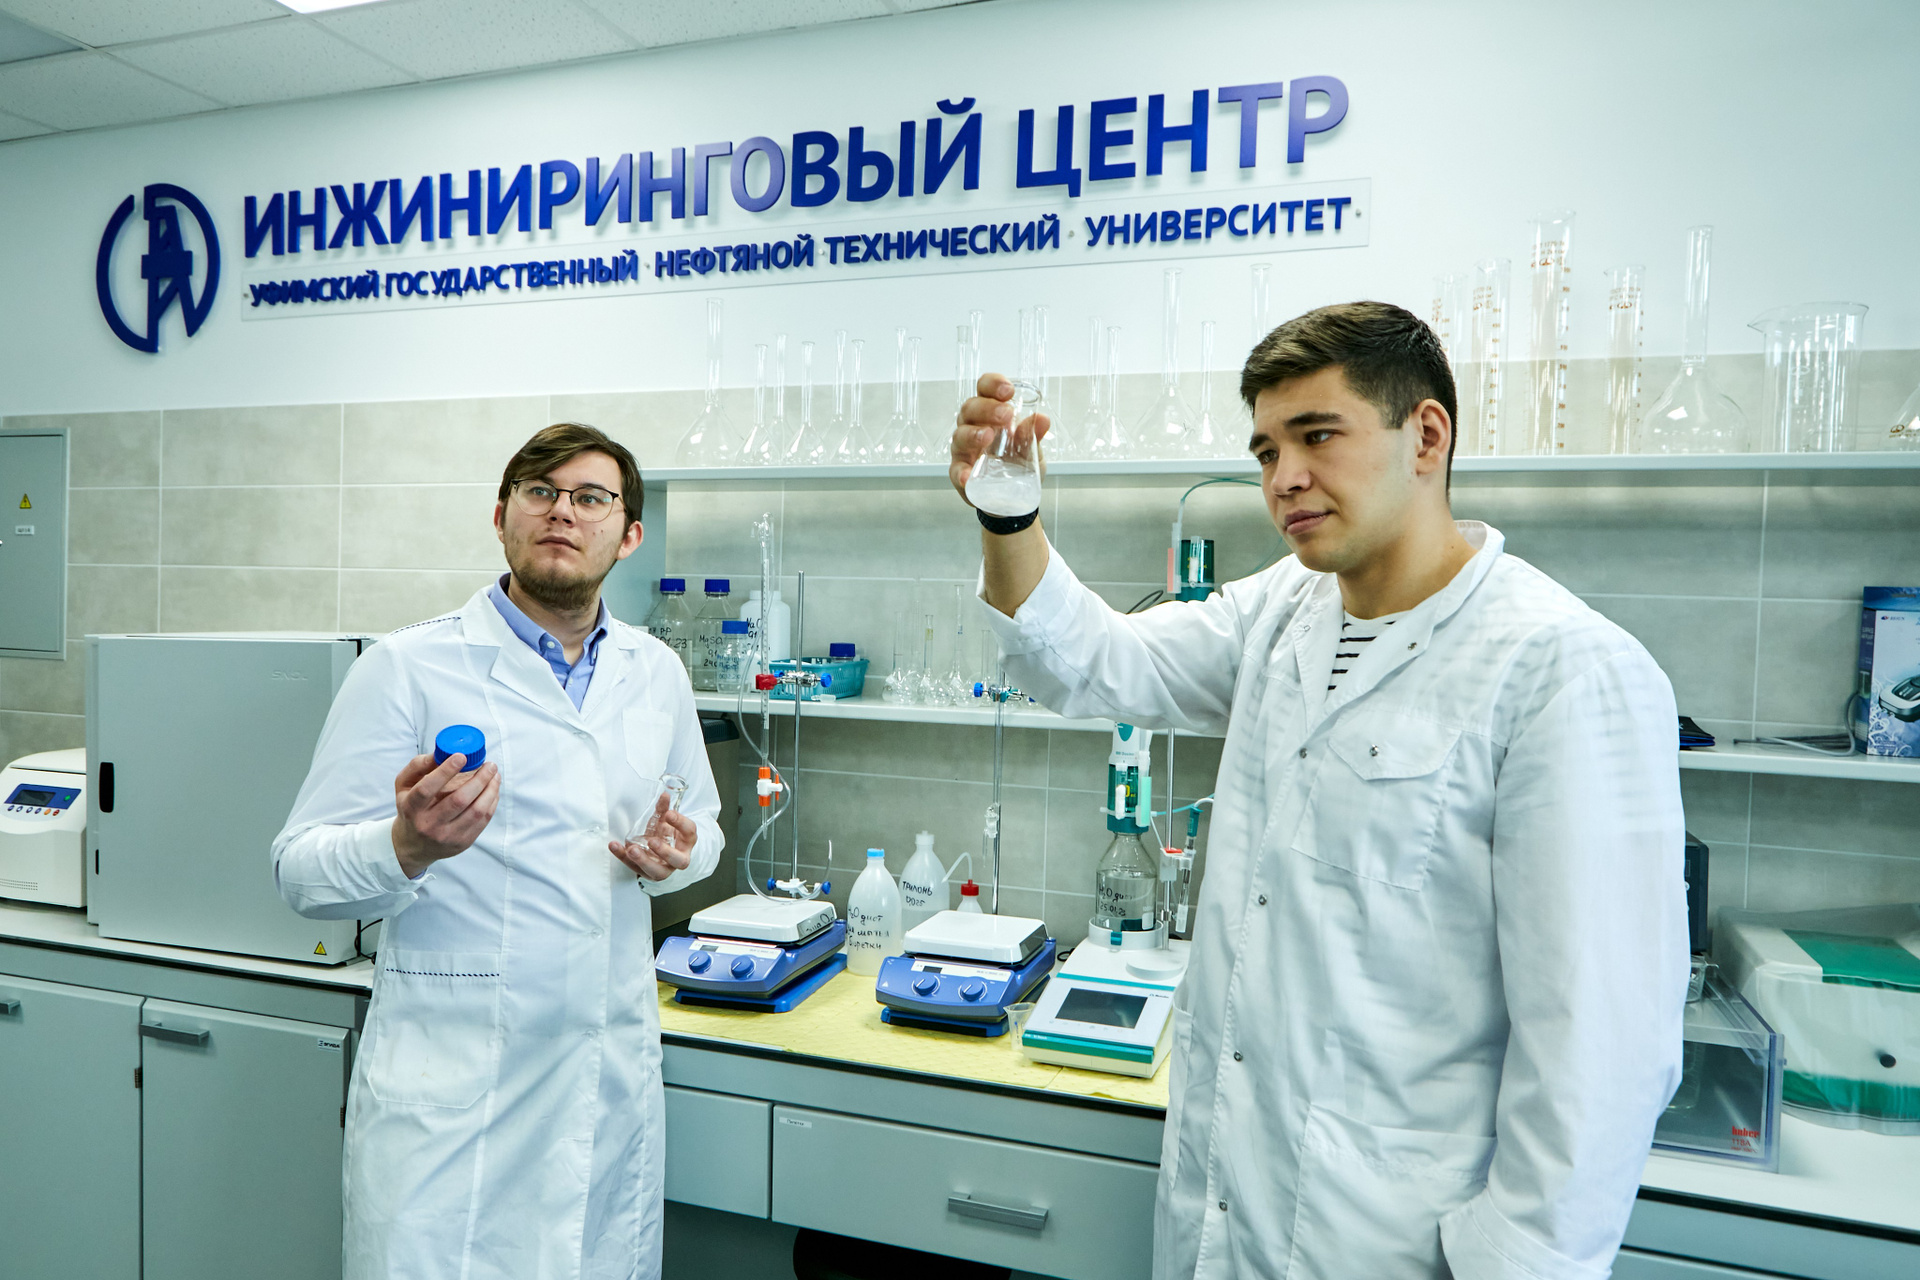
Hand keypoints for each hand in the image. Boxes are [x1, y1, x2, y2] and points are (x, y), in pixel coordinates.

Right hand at [391, 753, 499, 878]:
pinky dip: (491, 802)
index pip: (427, 789)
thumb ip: (417, 766)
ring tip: (495, 775)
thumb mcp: (403, 786)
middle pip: (459, 800)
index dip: (445, 771)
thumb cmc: (411, 808)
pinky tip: (493, 790)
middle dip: (480, 779)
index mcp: (412, 808)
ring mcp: (447, 836)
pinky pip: (483, 821)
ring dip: (491, 790)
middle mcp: (428, 824)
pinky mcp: (462, 843)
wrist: (413, 845)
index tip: (462, 756)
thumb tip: (441, 752)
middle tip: (490, 765)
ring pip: (476, 811)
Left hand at [609, 793, 695, 881]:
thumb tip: (664, 795)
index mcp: (687, 841)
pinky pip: (634, 867)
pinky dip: (622, 857)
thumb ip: (664, 809)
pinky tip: (615, 846)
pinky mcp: (646, 873)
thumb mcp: (667, 822)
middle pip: (678, 860)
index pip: (689, 831)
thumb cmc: (667, 835)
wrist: (662, 852)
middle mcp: (679, 858)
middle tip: (652, 841)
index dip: (680, 822)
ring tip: (632, 849)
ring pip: (657, 871)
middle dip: (665, 852)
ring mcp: (663, 869)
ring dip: (643, 860)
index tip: (668, 813)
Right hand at [949, 372, 1049, 502]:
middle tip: (1006, 414)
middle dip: (987, 408)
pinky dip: (961, 472)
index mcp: (990, 413)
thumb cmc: (1016, 464)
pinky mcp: (960, 472)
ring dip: (973, 433)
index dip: (993, 384)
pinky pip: (956, 470)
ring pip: (960, 435)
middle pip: (970, 408)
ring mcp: (964, 449)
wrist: (1012, 496)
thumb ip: (1032, 435)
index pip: (984, 389)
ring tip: (988, 437)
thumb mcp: (1030, 449)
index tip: (1008, 391)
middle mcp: (973, 426)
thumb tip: (1042, 419)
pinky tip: (968, 475)